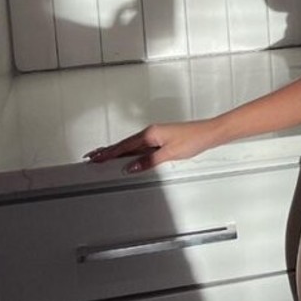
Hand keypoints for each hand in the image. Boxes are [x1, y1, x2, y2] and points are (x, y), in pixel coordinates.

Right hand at [84, 120, 220, 173]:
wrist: (209, 133)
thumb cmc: (194, 138)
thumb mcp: (170, 153)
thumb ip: (149, 161)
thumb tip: (131, 167)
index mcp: (150, 134)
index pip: (124, 146)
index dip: (108, 153)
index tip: (95, 158)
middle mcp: (151, 133)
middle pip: (124, 145)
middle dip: (107, 151)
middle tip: (91, 157)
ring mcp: (155, 136)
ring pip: (131, 146)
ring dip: (117, 152)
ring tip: (103, 158)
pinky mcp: (161, 140)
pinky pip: (140, 147)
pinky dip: (130, 152)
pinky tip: (127, 158)